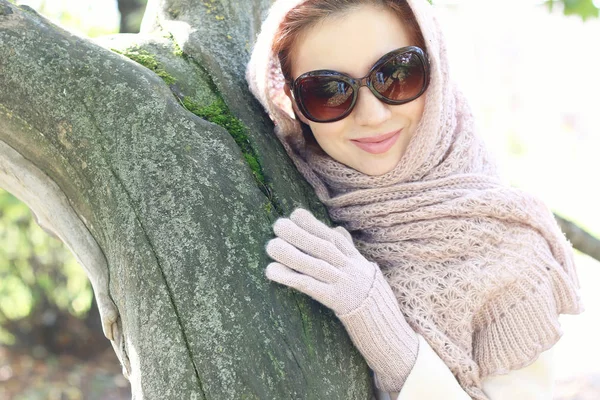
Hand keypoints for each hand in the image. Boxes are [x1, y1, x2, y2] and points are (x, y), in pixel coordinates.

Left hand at [265, 208, 418, 390]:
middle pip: (323, 246)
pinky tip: (272, 272)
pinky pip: (309, 287)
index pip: (332, 236)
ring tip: (270, 246)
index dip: (313, 224)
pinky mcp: (335, 300)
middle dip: (299, 234)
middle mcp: (349, 267)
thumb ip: (348, 248)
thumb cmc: (371, 292)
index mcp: (354, 257)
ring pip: (315, 265)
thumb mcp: (363, 267)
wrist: (386, 322)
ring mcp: (342, 283)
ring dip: (291, 254)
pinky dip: (290, 278)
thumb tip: (337, 230)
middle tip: (278, 225)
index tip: (295, 214)